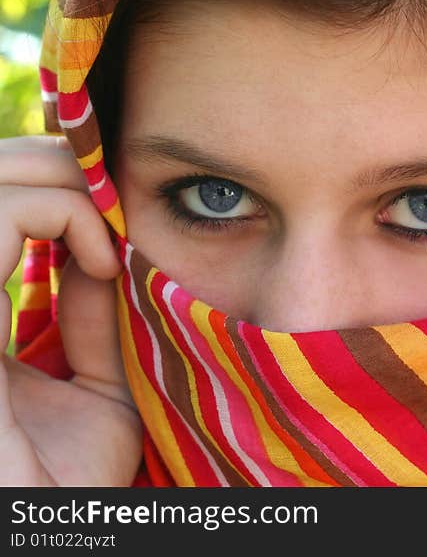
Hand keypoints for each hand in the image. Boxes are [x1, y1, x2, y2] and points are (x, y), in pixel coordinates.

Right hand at [0, 136, 141, 485]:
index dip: (52, 187)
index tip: (114, 226)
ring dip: (60, 184)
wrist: (51, 528)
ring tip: (108, 238)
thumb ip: (94, 317)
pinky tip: (101, 262)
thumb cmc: (74, 482)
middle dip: (55, 166)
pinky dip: (60, 213)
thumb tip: (105, 250)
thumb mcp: (99, 386)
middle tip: (113, 207)